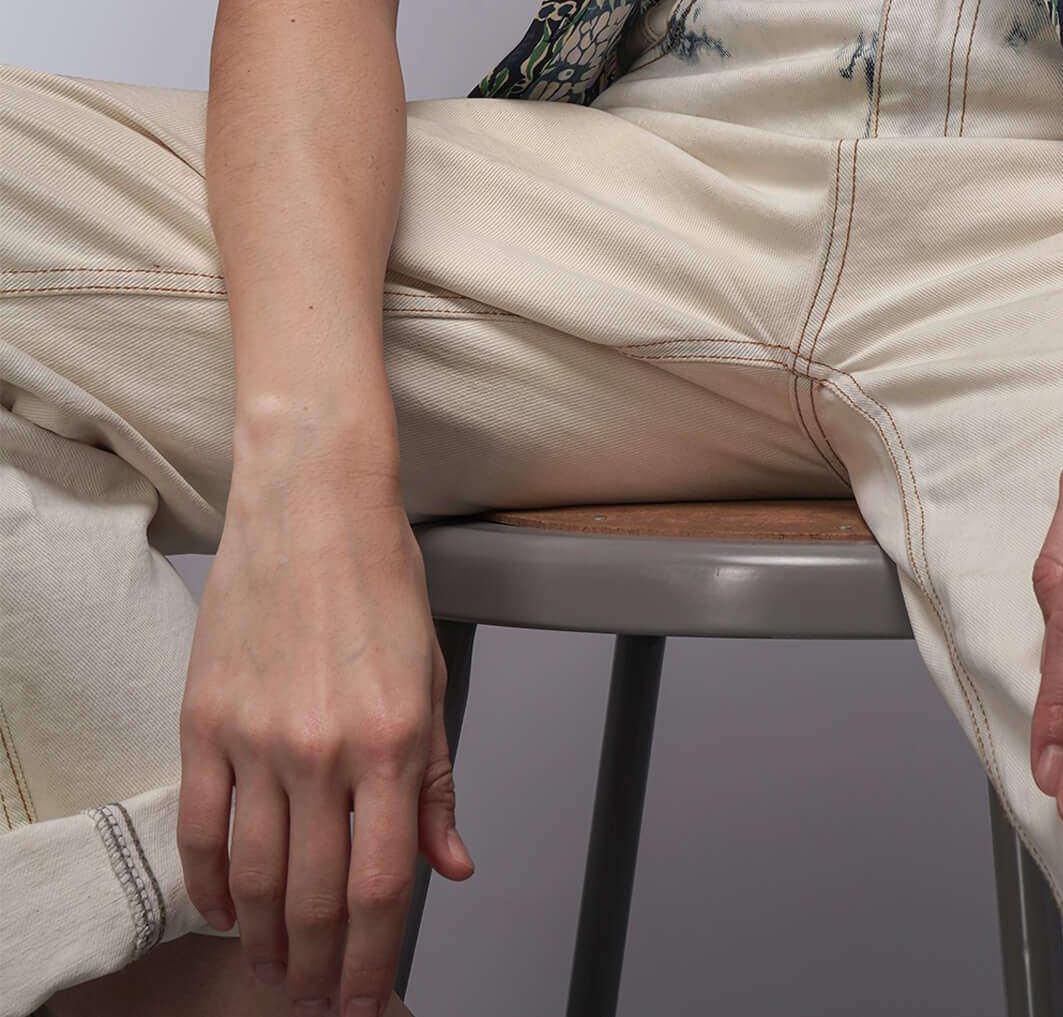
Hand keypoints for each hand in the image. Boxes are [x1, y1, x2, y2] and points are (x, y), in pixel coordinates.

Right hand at [177, 465, 473, 1011]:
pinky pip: (202, 828)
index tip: (363, 996)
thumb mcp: (434, 677)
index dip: (372, 957)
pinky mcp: (206, 721)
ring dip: (264, 940)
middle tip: (315, 1001)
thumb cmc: (379, 579)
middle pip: (315, 896)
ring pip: (256, 876)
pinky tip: (225, 910)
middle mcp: (326, 747)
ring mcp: (259, 737)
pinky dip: (211, 884)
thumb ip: (438, 780)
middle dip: (316, 968)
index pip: (381, 883)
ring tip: (273, 970)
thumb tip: (452, 865)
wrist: (313, 504)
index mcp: (394, 738)